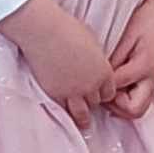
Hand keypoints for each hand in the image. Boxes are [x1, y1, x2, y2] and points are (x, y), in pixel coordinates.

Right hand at [0, 0, 115, 131]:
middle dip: (92, 101)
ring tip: (83, 123)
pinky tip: (65, 113)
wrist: (44, 31)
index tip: (98, 93)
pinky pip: (63, 110)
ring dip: (82, 117)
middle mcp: (91, 85)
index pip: (109, 93)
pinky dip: (65, 111)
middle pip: (96, 103)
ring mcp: (72, 92)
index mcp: (104, 71)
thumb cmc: (67, 29)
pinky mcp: (55, 94)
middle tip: (87, 103)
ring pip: (82, 114)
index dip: (103, 93)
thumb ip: (96, 59)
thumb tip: (94, 64)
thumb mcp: (92, 43)